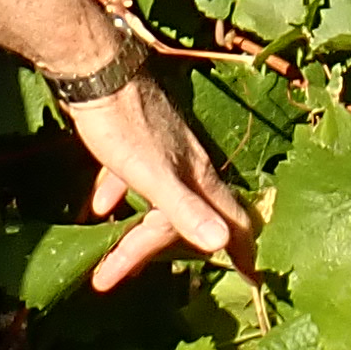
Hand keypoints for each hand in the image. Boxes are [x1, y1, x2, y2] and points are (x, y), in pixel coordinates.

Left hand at [66, 76, 255, 290]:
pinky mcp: (136, 138)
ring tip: (108, 255)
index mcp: (198, 175)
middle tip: (116, 277)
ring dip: (134, 228)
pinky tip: (98, 206)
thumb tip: (220, 244)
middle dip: (156, 250)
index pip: (232, 219)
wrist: (97, 69)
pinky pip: (132, 175)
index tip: (254, 280)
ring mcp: (162, 149)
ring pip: (158, 197)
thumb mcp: (152, 174)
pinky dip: (117, 194)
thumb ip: (185, 208)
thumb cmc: (125, 124)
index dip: (244, 251)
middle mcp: (187, 163)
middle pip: (185, 216)